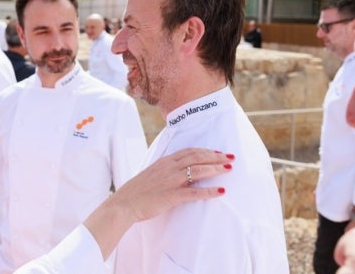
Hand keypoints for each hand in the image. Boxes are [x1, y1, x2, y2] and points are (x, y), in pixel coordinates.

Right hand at [114, 148, 231, 222]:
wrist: (124, 203)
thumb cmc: (136, 191)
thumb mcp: (151, 174)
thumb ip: (165, 171)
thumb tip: (179, 172)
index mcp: (164, 161)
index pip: (190, 151)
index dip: (206, 151)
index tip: (218, 152)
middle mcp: (169, 167)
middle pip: (197, 157)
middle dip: (216, 156)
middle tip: (230, 157)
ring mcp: (171, 181)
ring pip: (199, 170)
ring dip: (216, 168)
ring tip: (229, 168)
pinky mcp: (172, 195)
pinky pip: (195, 192)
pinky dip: (209, 191)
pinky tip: (221, 191)